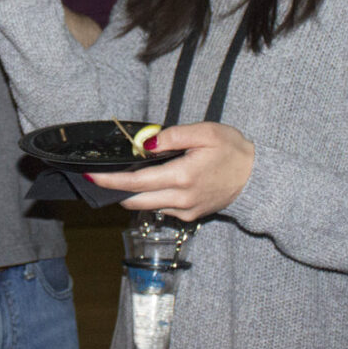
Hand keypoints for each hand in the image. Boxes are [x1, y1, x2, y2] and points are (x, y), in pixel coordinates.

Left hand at [86, 122, 255, 221]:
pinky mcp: (189, 215)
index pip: (135, 182)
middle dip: (113, 190)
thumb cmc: (232, 151)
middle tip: (97, 175)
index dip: (109, 180)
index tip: (90, 175)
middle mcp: (180, 199)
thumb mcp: (205, 133)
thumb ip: (172, 136)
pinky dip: (149, 196)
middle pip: (134, 200)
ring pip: (146, 205)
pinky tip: (149, 181)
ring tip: (123, 174)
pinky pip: (161, 207)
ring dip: (131, 193)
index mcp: (182, 177)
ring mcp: (185, 210)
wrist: (257, 178)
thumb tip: (145, 144)